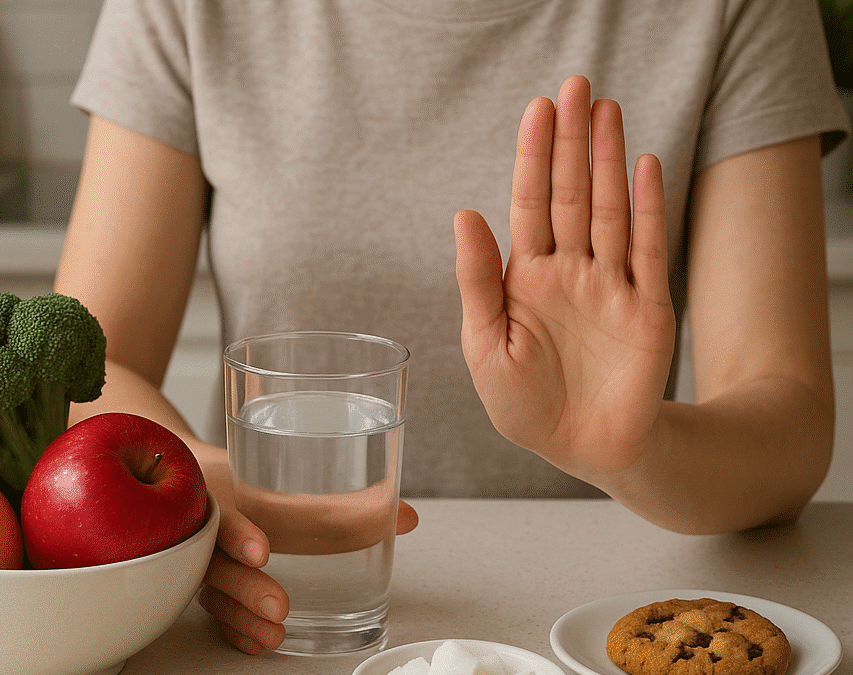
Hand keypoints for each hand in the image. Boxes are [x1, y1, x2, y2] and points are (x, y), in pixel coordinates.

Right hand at [197, 452, 418, 653]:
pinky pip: (214, 609)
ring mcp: (201, 557)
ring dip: (242, 615)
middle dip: (245, 588)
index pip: (228, 512)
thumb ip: (351, 504)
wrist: (197, 477)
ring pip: (214, 590)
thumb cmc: (256, 481)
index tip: (262, 552)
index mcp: (227, 494)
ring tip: (273, 633)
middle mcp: (208, 528)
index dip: (240, 533)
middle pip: (217, 560)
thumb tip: (405, 517)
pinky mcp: (206, 582)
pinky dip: (234, 627)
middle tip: (279, 606)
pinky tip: (257, 641)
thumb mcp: (297, 483)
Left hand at [453, 75, 675, 483]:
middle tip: (576, 87)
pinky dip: (646, 209)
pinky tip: (643, 166)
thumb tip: (462, 213)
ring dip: (609, 161)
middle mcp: (569, 271)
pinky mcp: (648, 309)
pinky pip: (648, 250)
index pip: (529, 205)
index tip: (538, 110)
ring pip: (610, 211)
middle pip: (572, 195)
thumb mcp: (485, 345)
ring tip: (606, 111)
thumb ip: (478, 280)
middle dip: (572, 143)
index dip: (533, 158)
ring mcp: (611, 286)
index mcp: (525, 278)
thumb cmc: (524, 403)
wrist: (580, 449)